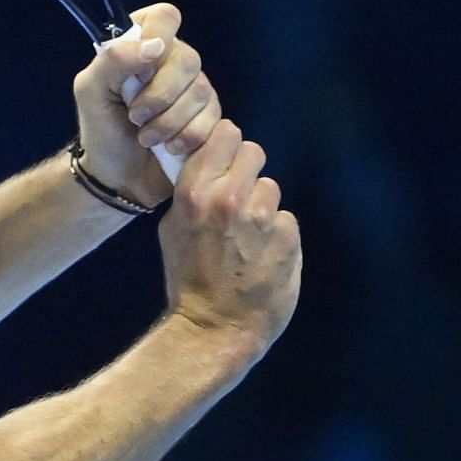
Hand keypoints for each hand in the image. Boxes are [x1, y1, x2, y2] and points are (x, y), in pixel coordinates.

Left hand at [71, 3, 217, 205]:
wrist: (117, 176)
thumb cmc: (101, 128)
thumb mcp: (90, 90)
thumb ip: (113, 60)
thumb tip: (155, 46)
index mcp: (143, 44)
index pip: (164, 17)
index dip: (158, 38)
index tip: (141, 68)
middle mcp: (174, 60)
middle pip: (188, 58)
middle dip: (159, 94)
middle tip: (135, 116)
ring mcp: (196, 88)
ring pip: (203, 90)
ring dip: (169, 120)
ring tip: (146, 137)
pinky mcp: (211, 117)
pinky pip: (213, 118)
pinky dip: (187, 136)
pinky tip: (168, 147)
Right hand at [158, 119, 299, 348]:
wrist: (215, 326)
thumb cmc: (188, 278)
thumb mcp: (172, 229)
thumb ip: (191, 193)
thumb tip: (207, 167)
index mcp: (194, 193)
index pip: (225, 134)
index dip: (227, 144)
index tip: (225, 158)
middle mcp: (228, 198)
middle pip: (253, 152)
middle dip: (247, 170)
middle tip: (239, 195)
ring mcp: (261, 218)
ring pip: (270, 187)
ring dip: (262, 205)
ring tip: (249, 235)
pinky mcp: (287, 238)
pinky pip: (286, 219)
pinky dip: (278, 233)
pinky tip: (262, 254)